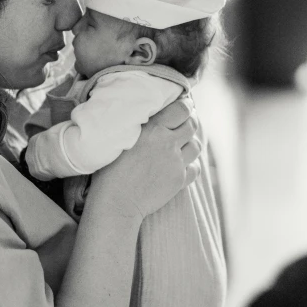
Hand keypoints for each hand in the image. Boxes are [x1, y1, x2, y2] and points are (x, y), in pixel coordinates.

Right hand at [94, 96, 200, 217]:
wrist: (116, 201)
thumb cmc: (110, 169)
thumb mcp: (121, 138)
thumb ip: (139, 126)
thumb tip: (149, 114)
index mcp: (153, 129)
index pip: (181, 109)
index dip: (185, 105)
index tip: (183, 105)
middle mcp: (168, 143)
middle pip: (192, 125)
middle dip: (190, 121)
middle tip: (183, 122)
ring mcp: (176, 163)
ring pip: (196, 146)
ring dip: (191, 142)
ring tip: (182, 143)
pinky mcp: (179, 181)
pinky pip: (195, 168)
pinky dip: (191, 164)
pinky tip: (181, 164)